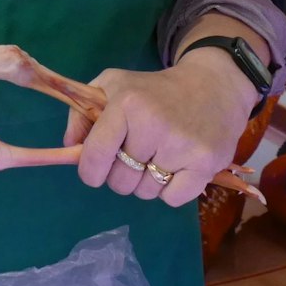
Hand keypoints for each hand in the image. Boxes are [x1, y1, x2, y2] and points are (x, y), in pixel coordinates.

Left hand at [63, 57, 256, 206]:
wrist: (214, 87)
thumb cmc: (155, 90)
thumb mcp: (113, 86)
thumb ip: (82, 114)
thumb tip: (71, 148)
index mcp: (127, 103)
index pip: (95, 155)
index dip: (89, 171)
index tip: (94, 171)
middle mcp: (153, 124)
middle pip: (120, 181)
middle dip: (121, 175)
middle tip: (134, 156)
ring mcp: (182, 145)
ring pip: (145, 192)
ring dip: (146, 182)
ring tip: (158, 157)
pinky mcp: (206, 163)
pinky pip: (172, 199)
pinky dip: (170, 191)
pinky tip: (176, 167)